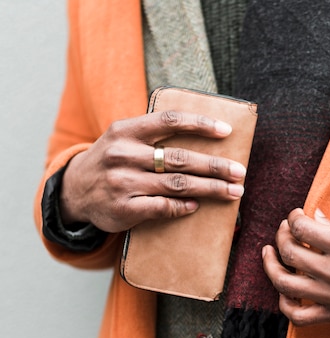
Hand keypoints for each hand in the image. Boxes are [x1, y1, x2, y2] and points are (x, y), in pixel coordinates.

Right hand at [59, 110, 246, 232]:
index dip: (200, 124)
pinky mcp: (124, 208)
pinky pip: (162, 207)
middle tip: (240, 172)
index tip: (227, 132)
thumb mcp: (124, 139)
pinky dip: (183, 206)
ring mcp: (123, 182)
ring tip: (233, 191)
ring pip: (177, 185)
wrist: (74, 191)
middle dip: (215, 166)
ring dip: (210, 189)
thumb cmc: (112, 161)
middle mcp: (124, 154)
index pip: (169, 121)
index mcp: (126, 130)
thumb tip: (206, 140)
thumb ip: (155, 136)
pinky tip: (197, 206)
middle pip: (181, 158)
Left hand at [262, 208, 329, 325]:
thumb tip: (315, 219)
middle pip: (290, 253)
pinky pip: (299, 317)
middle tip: (286, 230)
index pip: (302, 229)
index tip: (296, 216)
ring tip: (270, 254)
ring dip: (271, 267)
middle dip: (282, 236)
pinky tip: (285, 290)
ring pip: (286, 285)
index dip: (293, 218)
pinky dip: (285, 304)